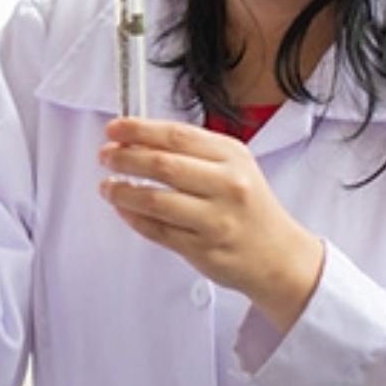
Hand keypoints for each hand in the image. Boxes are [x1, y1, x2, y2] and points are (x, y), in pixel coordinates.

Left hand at [98, 118, 323, 333]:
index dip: (138, 130)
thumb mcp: (232, 166)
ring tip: (108, 186)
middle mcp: (226, 185)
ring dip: (122, 191)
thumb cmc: (249, 207)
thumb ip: (191, 151)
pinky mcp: (202, 249)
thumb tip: (137, 139)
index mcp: (232, 157)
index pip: (176, 135)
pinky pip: (156, 230)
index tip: (114, 130)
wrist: (279, 256)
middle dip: (124, 158)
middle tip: (106, 156)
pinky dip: (132, 217)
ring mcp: (215, 219)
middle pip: (162, 164)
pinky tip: (123, 208)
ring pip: (154, 200)